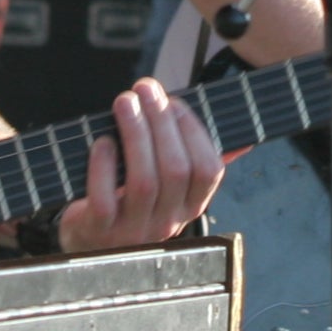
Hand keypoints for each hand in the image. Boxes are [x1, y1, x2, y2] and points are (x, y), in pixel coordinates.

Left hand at [52, 80, 223, 253]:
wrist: (88, 241)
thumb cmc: (129, 200)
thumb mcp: (168, 188)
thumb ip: (196, 162)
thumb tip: (243, 142)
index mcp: (189, 206)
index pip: (209, 171)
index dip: (194, 131)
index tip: (174, 103)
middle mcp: (167, 222)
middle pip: (176, 170)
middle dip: (161, 122)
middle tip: (145, 89)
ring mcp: (133, 229)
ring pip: (144, 181)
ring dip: (135, 133)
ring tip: (124, 102)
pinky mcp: (100, 230)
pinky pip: (106, 199)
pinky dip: (104, 166)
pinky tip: (103, 141)